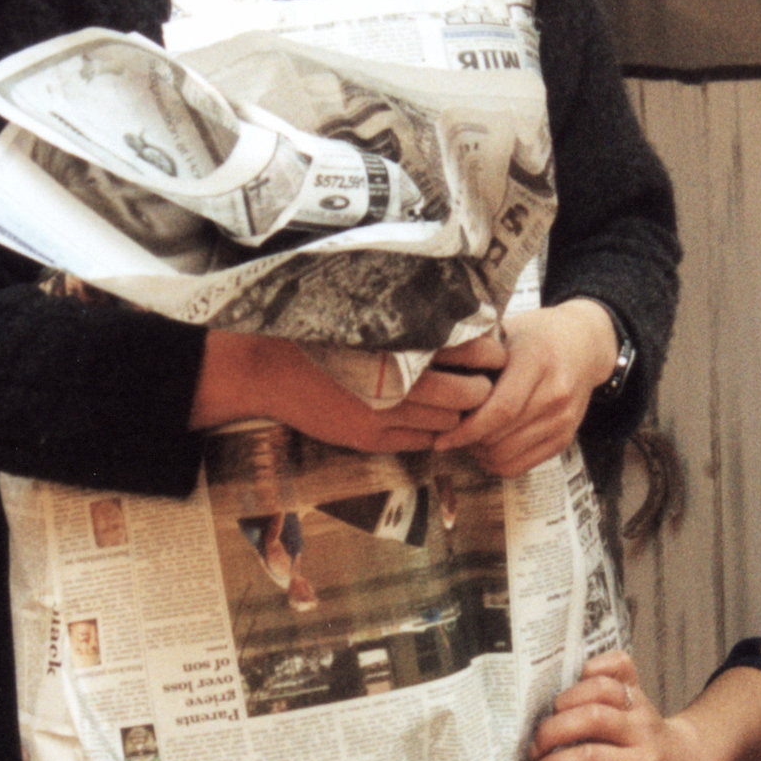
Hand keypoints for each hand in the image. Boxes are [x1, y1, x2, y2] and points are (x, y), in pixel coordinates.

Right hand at [190, 329, 492, 450]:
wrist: (269, 366)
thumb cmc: (323, 335)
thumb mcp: (373, 317)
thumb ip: (418, 323)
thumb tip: (470, 327)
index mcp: (405, 340)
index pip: (474, 351)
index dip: (490, 355)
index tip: (491, 354)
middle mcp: (400, 378)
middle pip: (471, 394)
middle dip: (480, 389)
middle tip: (477, 382)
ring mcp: (386, 413)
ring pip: (449, 424)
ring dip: (454, 414)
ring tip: (448, 401)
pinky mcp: (370, 438)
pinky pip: (420, 442)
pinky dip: (428, 432)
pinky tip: (418, 418)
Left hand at [432, 299, 618, 475]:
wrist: (584, 344)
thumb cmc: (535, 336)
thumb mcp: (506, 332)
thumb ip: (474, 353)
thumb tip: (427, 375)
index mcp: (537, 361)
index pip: (500, 410)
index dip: (466, 430)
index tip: (441, 437)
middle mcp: (556, 393)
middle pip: (501, 437)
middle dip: (468, 442)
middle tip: (450, 434)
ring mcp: (565, 419)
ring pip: (508, 456)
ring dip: (481, 453)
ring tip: (469, 437)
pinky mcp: (566, 438)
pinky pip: (522, 466)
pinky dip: (498, 463)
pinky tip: (486, 446)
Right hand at [523, 652, 760, 760]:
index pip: (591, 759)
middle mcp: (641, 731)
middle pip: (592, 717)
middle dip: (552, 732)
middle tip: (534, 749)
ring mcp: (640, 704)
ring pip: (601, 687)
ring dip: (567, 699)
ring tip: (552, 720)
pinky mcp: (637, 685)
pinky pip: (617, 663)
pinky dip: (593, 666)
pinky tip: (578, 684)